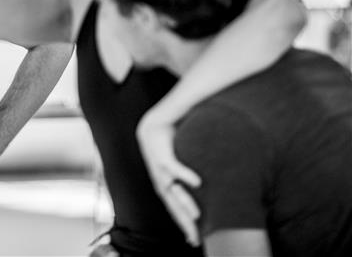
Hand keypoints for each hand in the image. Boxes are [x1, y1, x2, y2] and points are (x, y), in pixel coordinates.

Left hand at [136, 112, 201, 245]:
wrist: (154, 126)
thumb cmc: (172, 148)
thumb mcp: (184, 168)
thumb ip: (197, 180)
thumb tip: (213, 190)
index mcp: (166, 187)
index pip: (176, 211)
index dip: (185, 225)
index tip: (194, 240)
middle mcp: (162, 182)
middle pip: (174, 207)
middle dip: (185, 223)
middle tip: (195, 238)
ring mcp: (161, 170)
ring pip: (172, 190)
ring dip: (185, 202)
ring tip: (197, 216)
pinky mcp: (161, 155)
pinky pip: (173, 166)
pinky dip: (184, 174)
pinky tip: (197, 183)